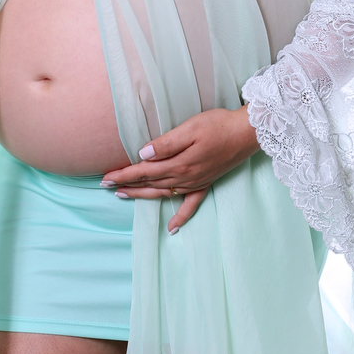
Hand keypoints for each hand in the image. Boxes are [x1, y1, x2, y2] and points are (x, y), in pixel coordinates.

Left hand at [101, 106, 259, 233]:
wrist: (247, 133)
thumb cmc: (218, 125)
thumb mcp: (190, 128)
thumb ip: (166, 143)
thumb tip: (142, 155)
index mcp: (178, 163)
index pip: (144, 170)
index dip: (124, 174)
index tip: (106, 176)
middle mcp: (185, 177)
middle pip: (150, 183)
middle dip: (127, 184)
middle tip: (106, 185)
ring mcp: (195, 182)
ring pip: (163, 193)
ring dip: (142, 196)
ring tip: (124, 195)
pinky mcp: (206, 183)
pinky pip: (191, 205)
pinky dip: (181, 217)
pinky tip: (172, 228)